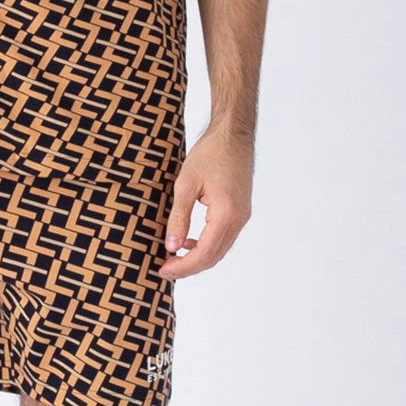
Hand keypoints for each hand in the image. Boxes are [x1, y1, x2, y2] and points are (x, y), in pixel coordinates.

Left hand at [158, 126, 254, 278]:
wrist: (233, 135)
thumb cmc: (211, 153)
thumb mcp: (186, 184)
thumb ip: (179, 218)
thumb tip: (171, 246)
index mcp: (226, 213)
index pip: (204, 253)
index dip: (183, 266)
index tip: (163, 270)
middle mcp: (238, 219)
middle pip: (213, 256)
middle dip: (189, 267)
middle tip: (165, 269)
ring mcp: (242, 216)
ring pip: (219, 249)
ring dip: (198, 258)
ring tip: (173, 259)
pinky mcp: (240, 212)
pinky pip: (223, 237)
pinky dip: (206, 246)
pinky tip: (188, 242)